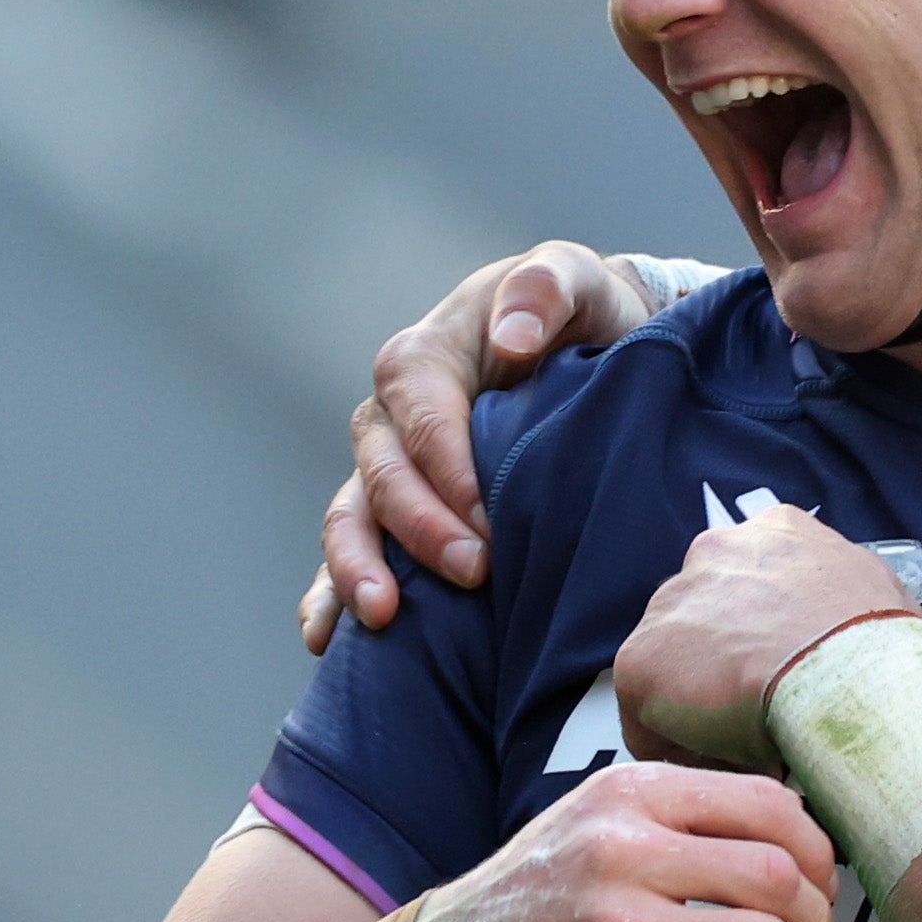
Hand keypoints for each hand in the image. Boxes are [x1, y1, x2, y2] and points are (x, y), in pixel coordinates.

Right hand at [301, 243, 663, 652]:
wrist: (596, 350)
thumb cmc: (586, 313)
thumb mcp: (577, 280)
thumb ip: (546, 289)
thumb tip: (511, 336)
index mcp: (429, 356)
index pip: (420, 411)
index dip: (445, 465)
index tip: (487, 518)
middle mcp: (395, 415)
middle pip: (381, 473)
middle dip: (417, 528)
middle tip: (472, 572)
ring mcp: (390, 466)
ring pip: (352, 518)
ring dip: (358, 568)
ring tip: (381, 616)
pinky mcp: (399, 510)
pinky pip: (354, 551)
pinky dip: (330, 594)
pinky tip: (325, 641)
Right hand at [362, 761, 839, 921]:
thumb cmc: (533, 896)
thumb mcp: (592, 821)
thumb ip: (678, 811)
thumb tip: (794, 823)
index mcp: (629, 796)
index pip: (767, 804)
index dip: (818, 851)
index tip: (823, 884)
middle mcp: (621, 852)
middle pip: (776, 876)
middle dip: (817, 918)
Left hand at [615, 507, 913, 772]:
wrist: (850, 682)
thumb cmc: (883, 649)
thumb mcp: (883, 598)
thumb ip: (849, 605)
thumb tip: (851, 642)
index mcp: (778, 531)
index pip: (757, 580)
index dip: (770, 634)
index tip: (786, 672)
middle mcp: (716, 551)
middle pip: (709, 619)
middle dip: (730, 662)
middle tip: (768, 711)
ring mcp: (672, 603)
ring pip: (678, 668)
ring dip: (704, 704)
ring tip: (749, 748)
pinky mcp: (641, 661)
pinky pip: (651, 721)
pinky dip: (684, 749)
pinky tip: (726, 769)